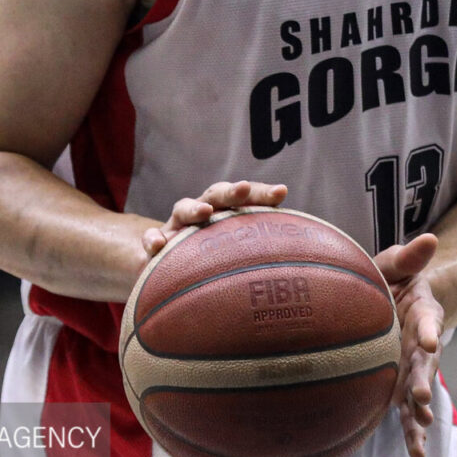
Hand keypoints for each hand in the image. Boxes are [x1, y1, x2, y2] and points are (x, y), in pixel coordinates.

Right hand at [141, 180, 287, 258]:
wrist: (171, 267)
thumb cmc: (215, 261)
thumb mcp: (236, 255)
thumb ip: (259, 252)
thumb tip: (304, 260)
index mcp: (226, 212)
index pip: (246, 197)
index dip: (262, 193)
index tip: (281, 192)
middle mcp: (202, 212)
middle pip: (216, 194)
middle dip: (230, 191)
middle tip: (244, 189)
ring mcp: (177, 227)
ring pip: (183, 209)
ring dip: (194, 208)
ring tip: (204, 212)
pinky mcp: (155, 245)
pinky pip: (152, 239)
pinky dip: (153, 239)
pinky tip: (158, 245)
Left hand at [372, 234, 442, 456]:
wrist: (388, 300)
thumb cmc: (387, 278)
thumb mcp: (395, 262)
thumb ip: (408, 256)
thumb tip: (429, 238)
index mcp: (423, 310)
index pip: (427, 319)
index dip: (428, 329)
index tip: (429, 339)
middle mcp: (422, 342)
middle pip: (425, 363)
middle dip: (424, 380)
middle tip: (421, 397)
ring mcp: (413, 367)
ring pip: (418, 392)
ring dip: (419, 411)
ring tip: (421, 429)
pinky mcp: (401, 385)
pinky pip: (405, 410)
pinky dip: (411, 430)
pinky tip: (416, 453)